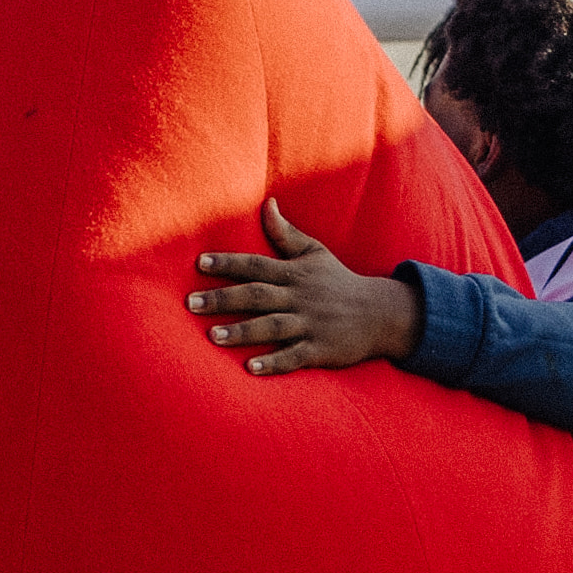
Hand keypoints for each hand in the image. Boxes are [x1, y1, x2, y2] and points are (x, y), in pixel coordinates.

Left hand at [186, 201, 423, 374]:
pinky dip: (274, 362)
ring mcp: (310, 324)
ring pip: (272, 326)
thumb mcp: (315, 253)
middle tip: (191, 303)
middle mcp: (299, 297)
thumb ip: (286, 234)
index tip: (199, 263)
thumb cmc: (339, 282)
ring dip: (243, 331)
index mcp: (294, 274)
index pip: (256, 265)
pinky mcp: (320, 349)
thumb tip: (267, 204)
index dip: (228, 263)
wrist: (381, 313)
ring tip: (213, 336)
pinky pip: (294, 356)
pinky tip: (250, 368)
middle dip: (223, 298)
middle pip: (257, 295)